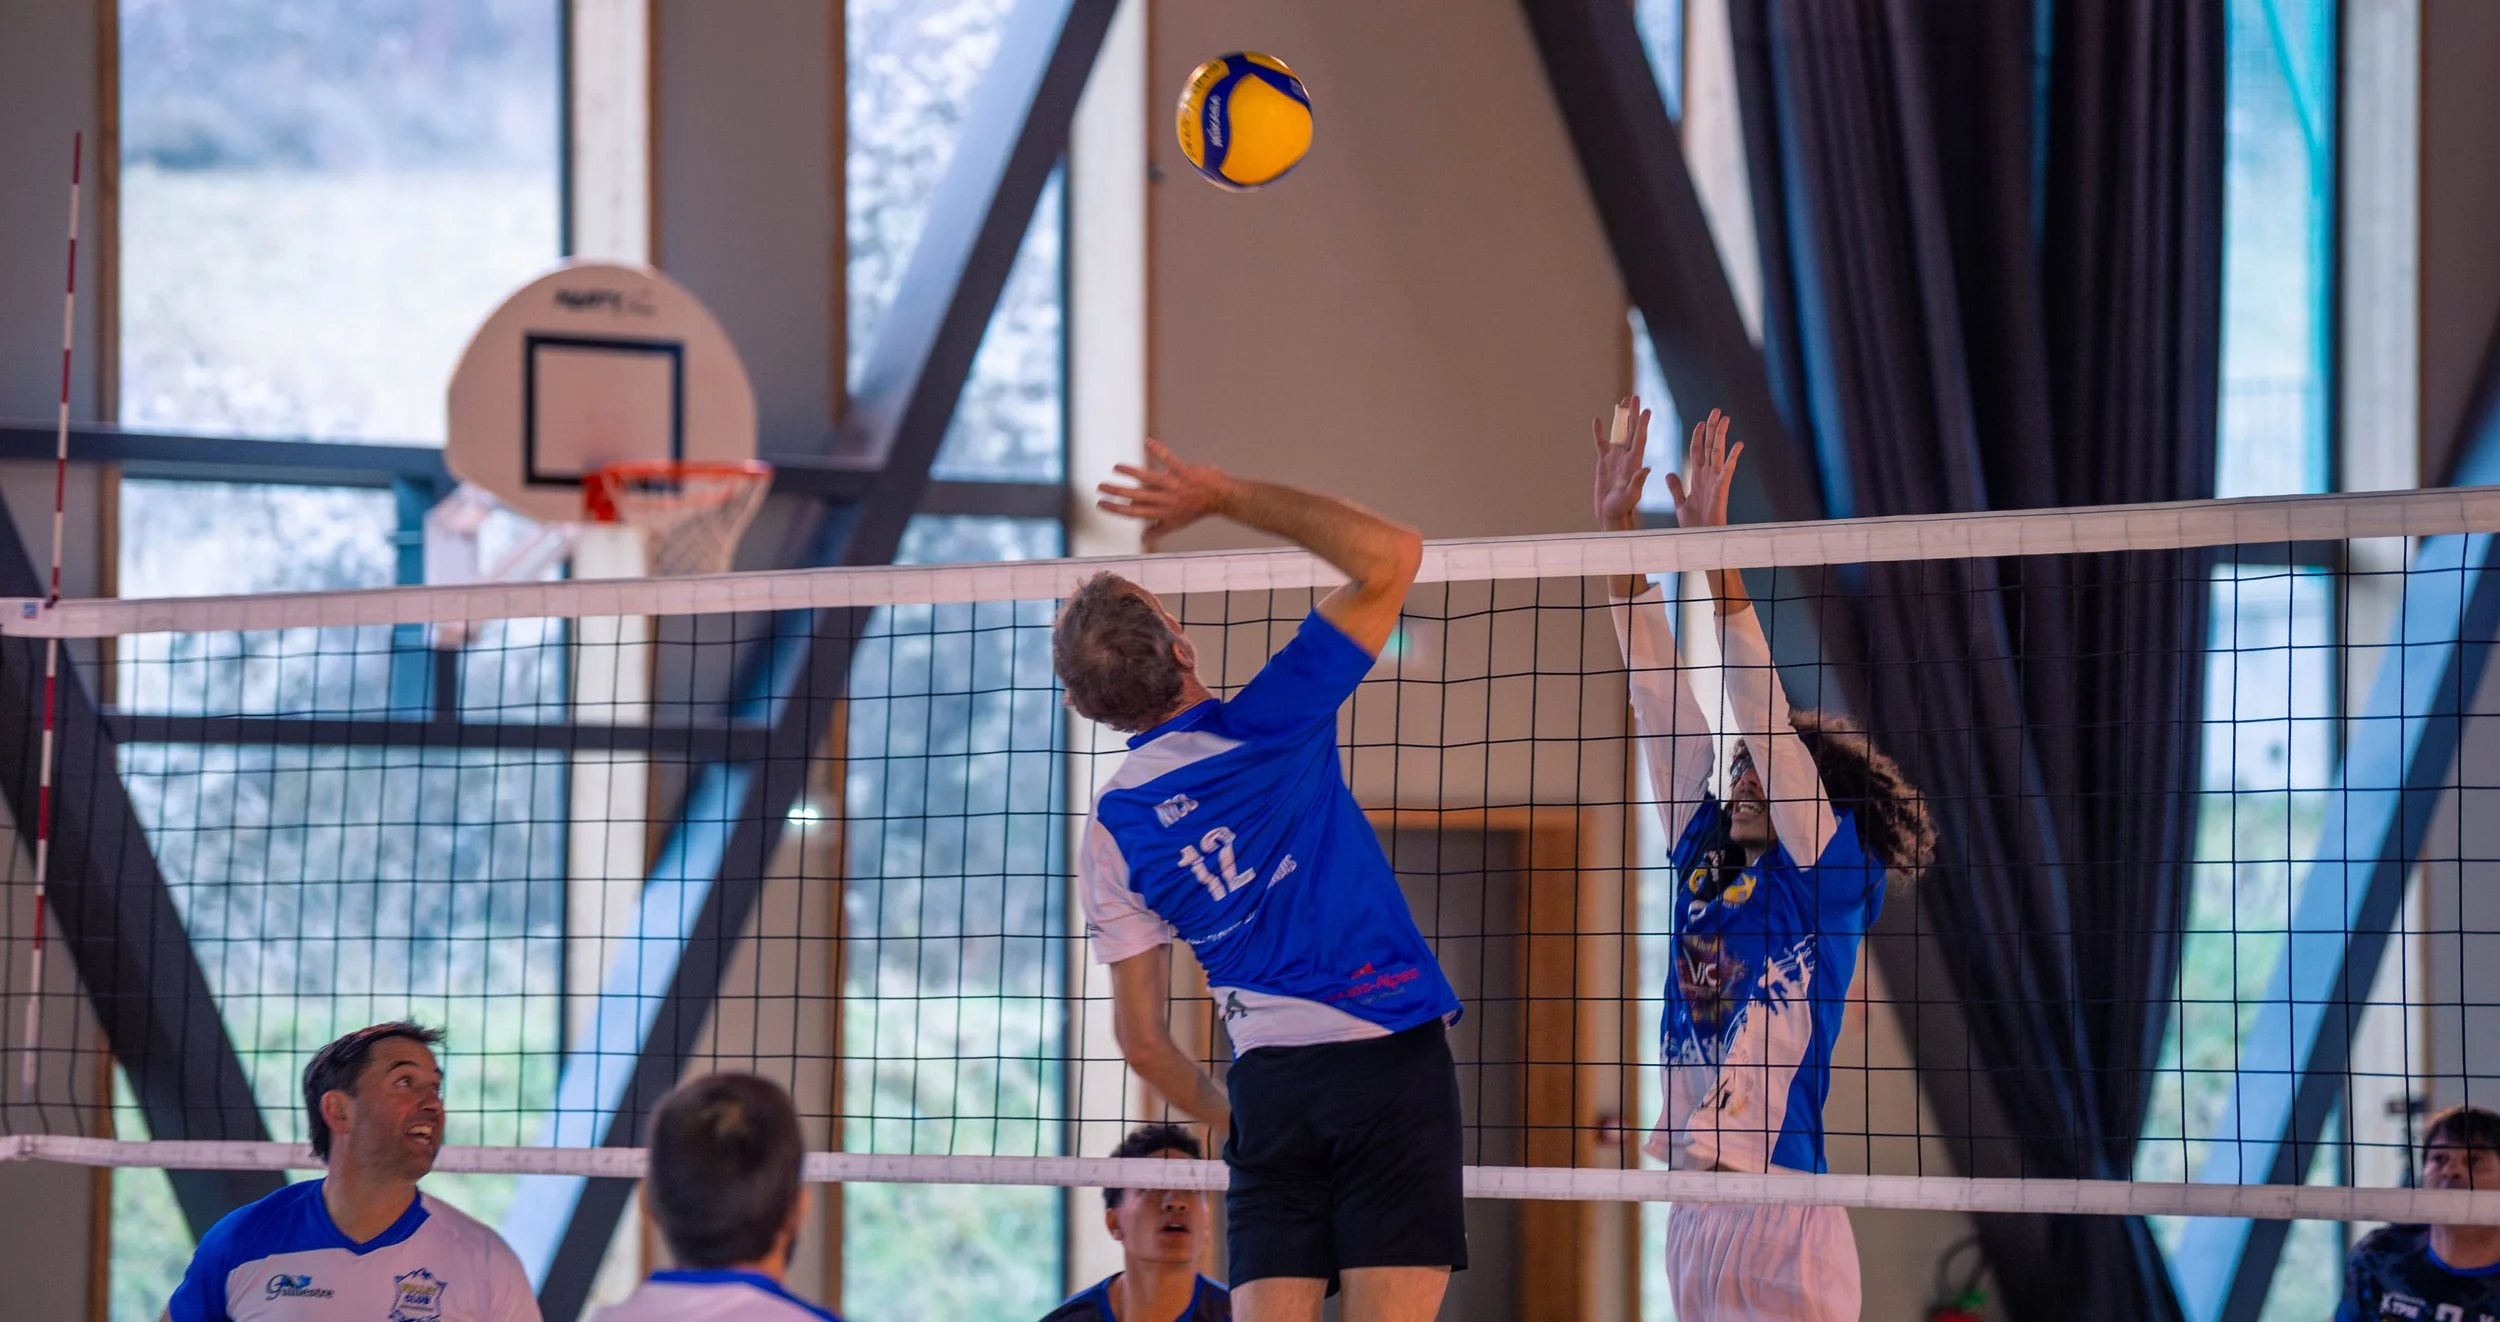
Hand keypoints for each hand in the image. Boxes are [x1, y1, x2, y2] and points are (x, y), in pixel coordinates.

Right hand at [1097, 438, 1236, 550]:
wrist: (1221, 498)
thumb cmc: (1198, 509)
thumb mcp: (1177, 523)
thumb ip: (1158, 529)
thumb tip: (1143, 538)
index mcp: (1162, 513)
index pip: (1134, 512)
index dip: (1116, 509)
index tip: (1101, 504)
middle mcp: (1167, 500)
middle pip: (1137, 497)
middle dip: (1117, 492)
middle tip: (1101, 487)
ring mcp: (1176, 486)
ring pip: (1149, 479)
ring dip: (1131, 473)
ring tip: (1116, 467)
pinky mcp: (1185, 472)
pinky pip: (1170, 460)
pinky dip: (1159, 451)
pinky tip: (1148, 443)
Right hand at [1591, 395, 1652, 532]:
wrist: (1611, 514)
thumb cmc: (1622, 508)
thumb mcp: (1631, 496)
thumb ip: (1637, 483)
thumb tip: (1646, 470)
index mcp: (1635, 462)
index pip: (1640, 439)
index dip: (1642, 424)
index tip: (1646, 410)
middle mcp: (1627, 456)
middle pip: (1631, 430)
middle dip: (1634, 414)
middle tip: (1635, 397)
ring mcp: (1616, 458)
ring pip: (1619, 432)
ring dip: (1621, 418)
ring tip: (1623, 402)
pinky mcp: (1604, 462)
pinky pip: (1601, 442)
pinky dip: (1599, 431)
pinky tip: (1597, 420)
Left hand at [1663, 409, 1741, 529]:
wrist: (1700, 538)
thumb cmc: (1694, 524)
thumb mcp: (1680, 503)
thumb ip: (1676, 488)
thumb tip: (1669, 474)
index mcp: (1698, 478)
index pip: (1697, 451)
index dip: (1698, 436)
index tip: (1700, 423)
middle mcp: (1708, 475)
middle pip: (1710, 446)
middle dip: (1713, 428)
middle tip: (1717, 411)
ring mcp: (1716, 480)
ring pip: (1719, 452)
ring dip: (1722, 435)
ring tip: (1726, 419)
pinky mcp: (1722, 488)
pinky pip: (1728, 470)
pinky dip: (1733, 457)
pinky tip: (1738, 444)